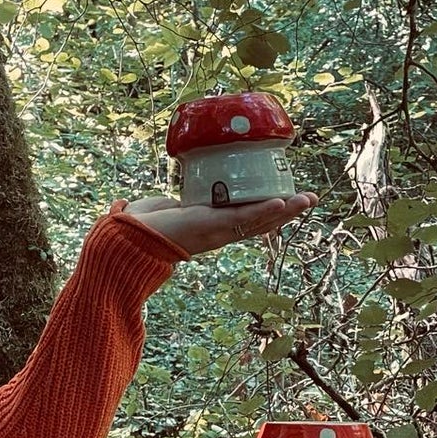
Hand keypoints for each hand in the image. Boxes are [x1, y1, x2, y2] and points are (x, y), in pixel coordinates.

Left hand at [124, 192, 316, 257]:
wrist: (128, 239)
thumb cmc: (139, 227)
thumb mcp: (163, 209)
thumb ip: (171, 206)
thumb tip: (167, 202)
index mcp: (211, 226)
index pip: (246, 218)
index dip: (266, 210)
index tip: (282, 198)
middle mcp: (220, 232)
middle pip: (261, 220)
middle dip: (287, 211)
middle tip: (308, 199)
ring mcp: (219, 230)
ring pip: (260, 219)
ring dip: (286, 210)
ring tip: (307, 200)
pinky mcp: (214, 226)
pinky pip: (247, 218)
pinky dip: (266, 210)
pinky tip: (284, 203)